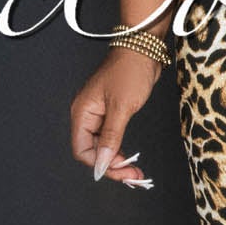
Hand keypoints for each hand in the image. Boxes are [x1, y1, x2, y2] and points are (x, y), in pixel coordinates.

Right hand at [69, 46, 162, 188]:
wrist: (143, 49)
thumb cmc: (130, 71)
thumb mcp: (121, 107)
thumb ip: (110, 137)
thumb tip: (101, 164)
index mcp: (82, 113)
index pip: (82, 151)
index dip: (100, 165)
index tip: (123, 172)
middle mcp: (87, 115)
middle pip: (91, 152)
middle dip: (111, 166)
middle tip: (134, 176)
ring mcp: (99, 114)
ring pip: (102, 147)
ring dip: (116, 160)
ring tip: (135, 171)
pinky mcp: (111, 112)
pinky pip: (110, 137)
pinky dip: (120, 149)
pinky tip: (130, 158)